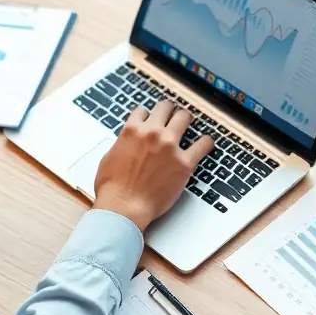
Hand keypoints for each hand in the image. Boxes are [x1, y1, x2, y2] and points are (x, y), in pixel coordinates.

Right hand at [92, 100, 213, 230]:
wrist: (124, 206)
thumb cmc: (113, 188)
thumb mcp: (109, 157)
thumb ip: (123, 144)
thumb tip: (128, 143)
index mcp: (132, 130)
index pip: (143, 111)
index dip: (147, 116)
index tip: (150, 120)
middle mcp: (152, 133)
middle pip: (165, 108)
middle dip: (168, 111)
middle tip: (171, 117)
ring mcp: (170, 146)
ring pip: (184, 117)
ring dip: (185, 120)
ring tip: (187, 124)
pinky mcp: (184, 163)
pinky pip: (203, 145)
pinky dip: (206, 143)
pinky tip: (206, 144)